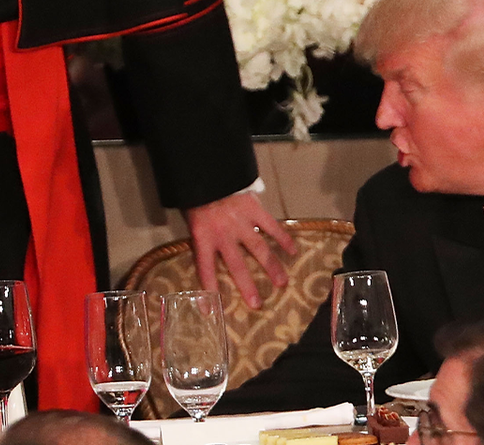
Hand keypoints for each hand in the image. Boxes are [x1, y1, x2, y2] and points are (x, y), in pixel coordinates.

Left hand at [184, 192, 296, 308]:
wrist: (208, 172)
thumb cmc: (196, 197)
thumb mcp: (190, 220)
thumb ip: (201, 238)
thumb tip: (207, 256)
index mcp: (203, 238)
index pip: (205, 269)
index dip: (208, 290)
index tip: (211, 311)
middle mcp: (224, 235)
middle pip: (237, 265)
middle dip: (247, 286)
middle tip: (256, 305)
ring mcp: (241, 223)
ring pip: (258, 249)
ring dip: (271, 267)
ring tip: (282, 283)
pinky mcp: (254, 210)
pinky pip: (271, 227)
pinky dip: (282, 238)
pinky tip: (292, 251)